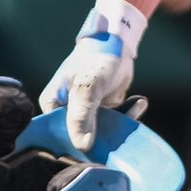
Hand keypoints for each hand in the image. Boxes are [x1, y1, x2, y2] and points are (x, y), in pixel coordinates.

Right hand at [38, 0, 146, 150]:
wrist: (118, 41)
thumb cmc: (96, 59)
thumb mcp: (88, 87)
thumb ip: (82, 115)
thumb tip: (83, 145)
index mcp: (53, 105)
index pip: (57, 135)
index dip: (73, 146)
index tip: (94, 149)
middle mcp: (67, 112)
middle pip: (80, 138)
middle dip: (102, 138)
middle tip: (119, 131)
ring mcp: (87, 113)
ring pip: (101, 133)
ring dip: (119, 126)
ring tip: (132, 108)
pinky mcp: (105, 112)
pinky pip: (116, 123)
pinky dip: (128, 115)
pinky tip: (138, 101)